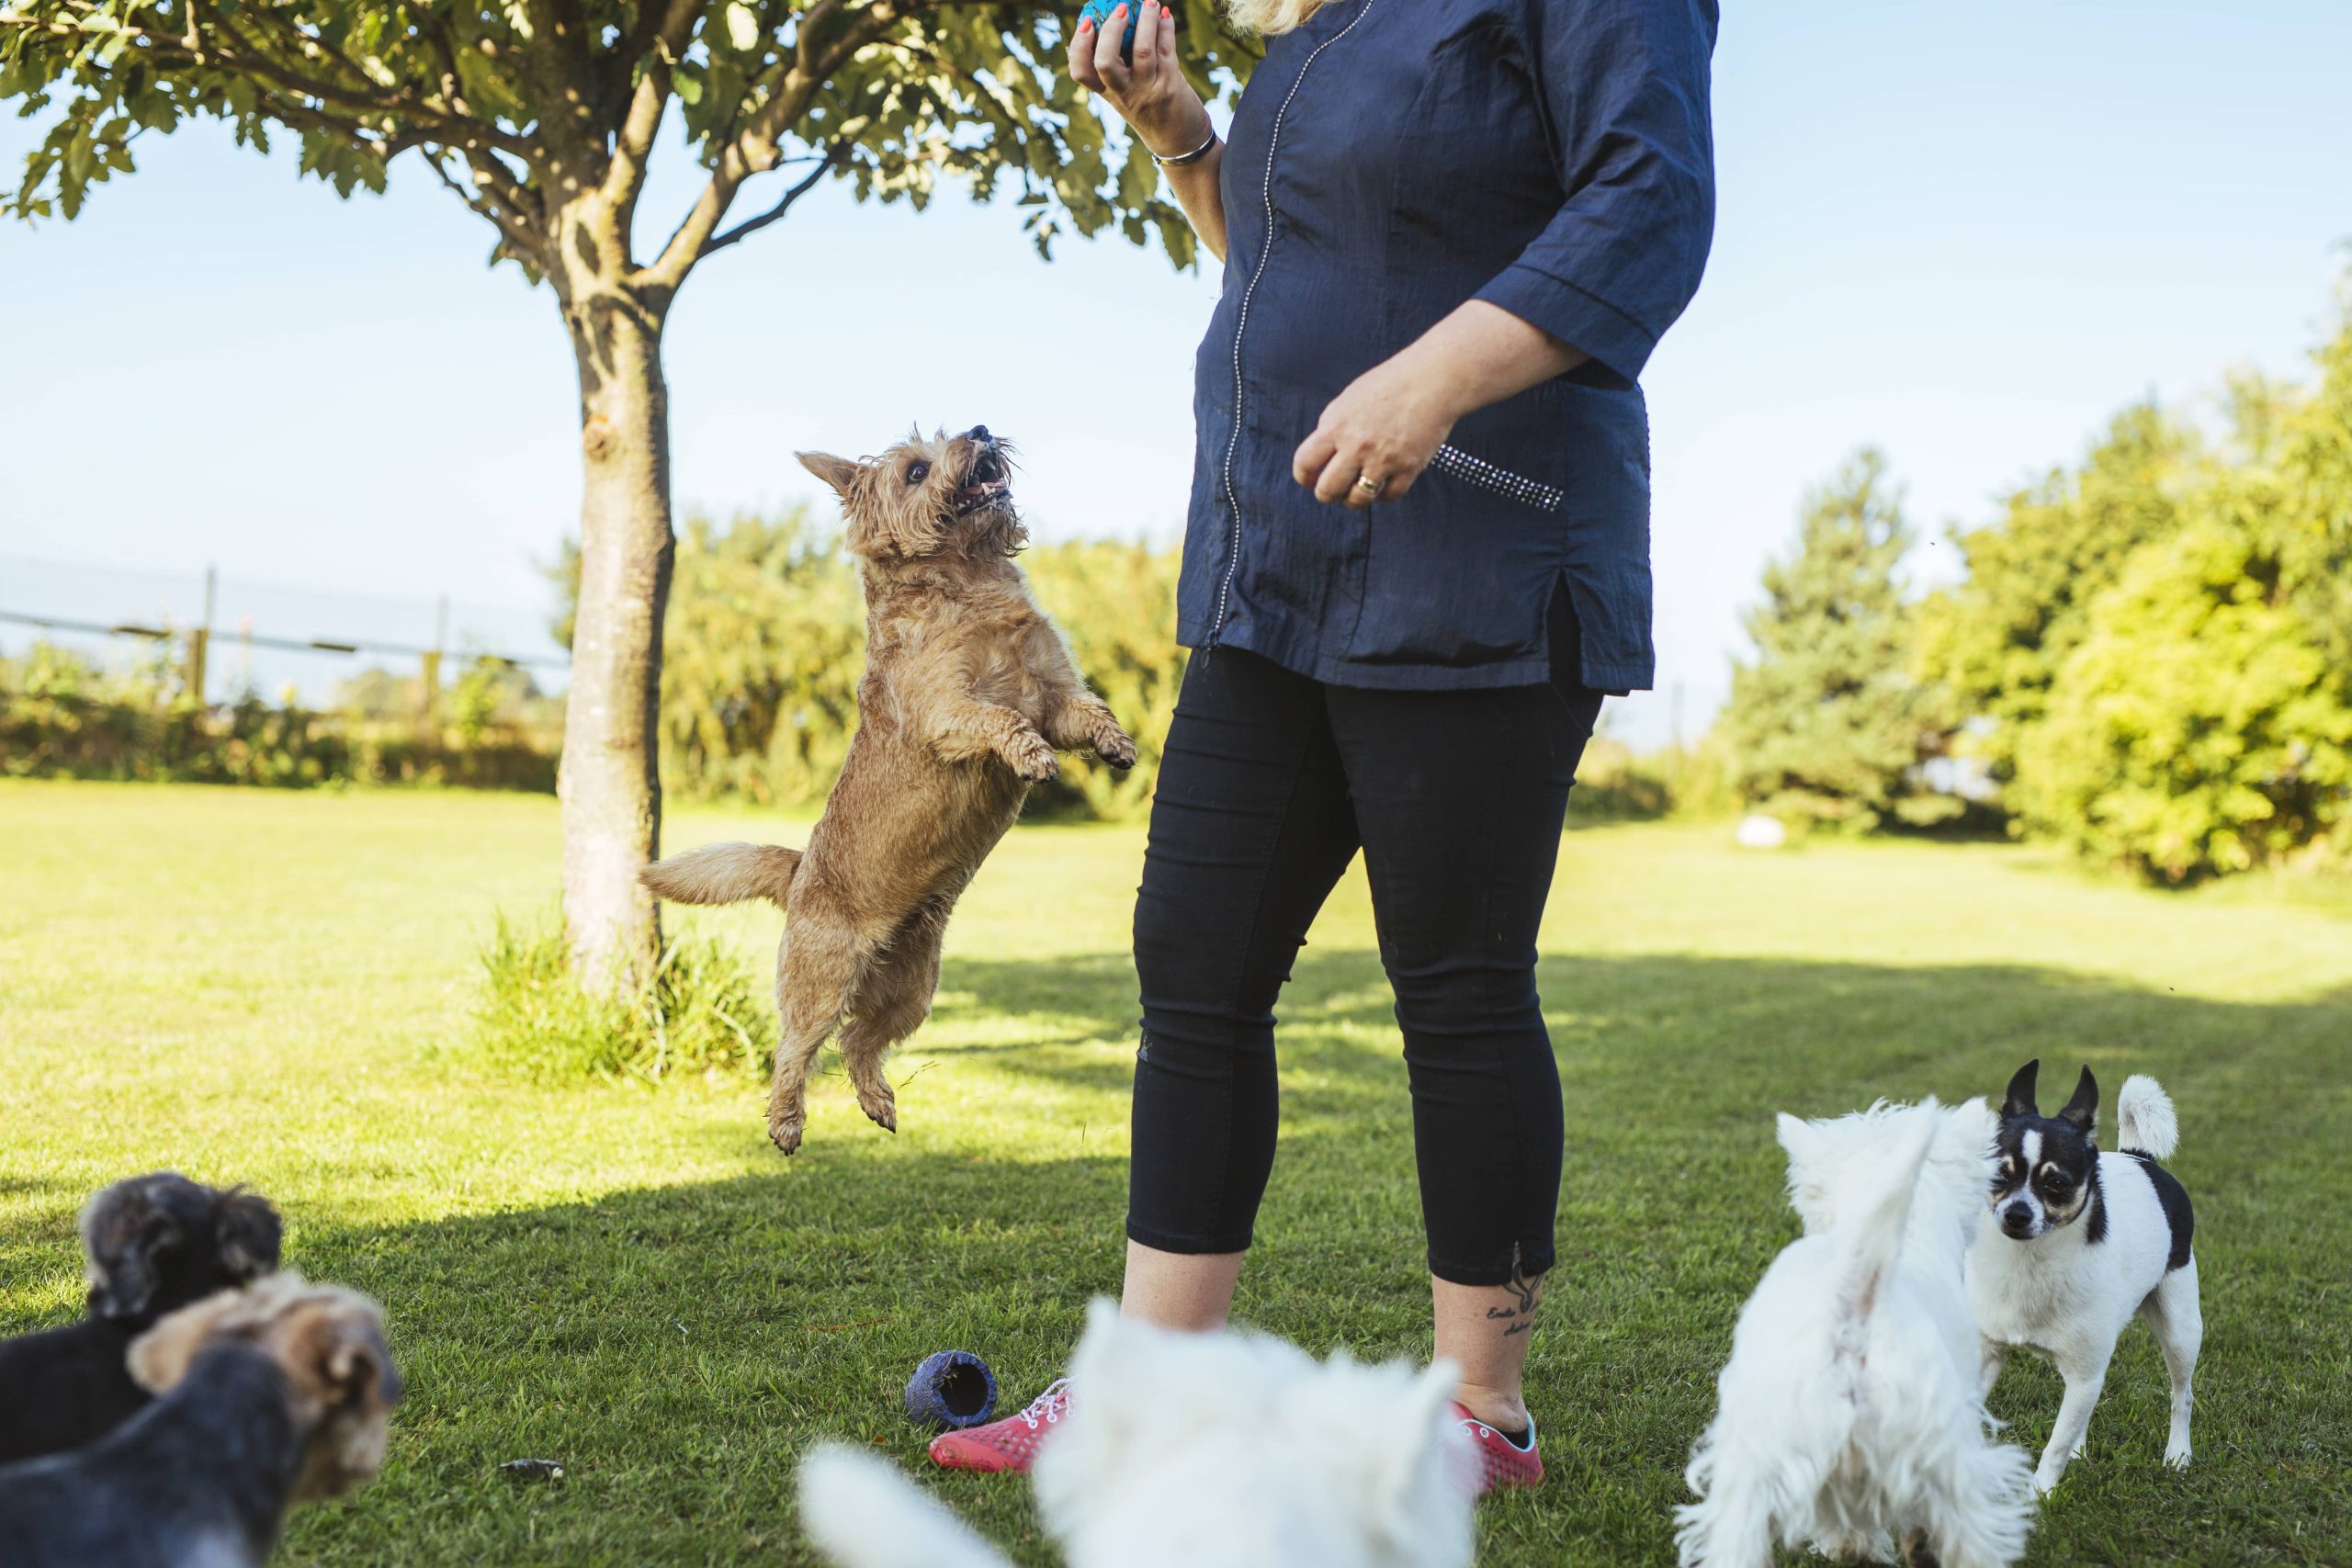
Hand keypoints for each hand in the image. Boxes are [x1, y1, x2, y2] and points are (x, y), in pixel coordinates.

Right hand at [1068, 1, 1212, 160]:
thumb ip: (1119, 68)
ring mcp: (1148, 90)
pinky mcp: (1171, 85)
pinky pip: (1166, 50)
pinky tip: (1165, 16)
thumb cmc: (1150, 110)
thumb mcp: (1127, 94)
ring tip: (1149, 1)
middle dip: (1111, 30)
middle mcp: (1125, 94)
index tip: (1086, 23)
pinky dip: (1165, 28)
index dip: (1079, 46)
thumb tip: (1117, 20)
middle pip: (1105, 62)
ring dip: (1146, 20)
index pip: (1081, 72)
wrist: (1180, 142)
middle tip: (1120, 8)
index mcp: (1108, 94)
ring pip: (1142, 50)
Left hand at [1292, 350, 1462, 508]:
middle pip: (1328, 490)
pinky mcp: (1409, 468)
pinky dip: (1383, 494)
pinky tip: (1383, 483)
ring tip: (1357, 489)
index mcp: (1336, 426)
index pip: (1305, 463)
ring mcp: (1384, 460)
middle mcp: (1357, 446)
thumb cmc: (1390, 383)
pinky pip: (1388, 496)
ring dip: (1354, 499)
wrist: (1432, 379)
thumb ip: (1332, 427)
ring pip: (1358, 500)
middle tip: (1333, 490)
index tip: (1309, 480)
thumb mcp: (1348, 400)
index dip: (1303, 476)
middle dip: (1327, 494)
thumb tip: (1321, 455)